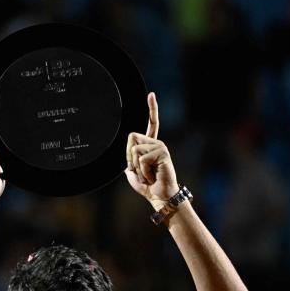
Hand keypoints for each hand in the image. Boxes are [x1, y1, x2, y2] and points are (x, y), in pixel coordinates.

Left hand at [125, 92, 178, 207]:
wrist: (160, 196)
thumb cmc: (147, 185)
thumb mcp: (133, 172)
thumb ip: (129, 162)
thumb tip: (126, 164)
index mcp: (150, 145)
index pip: (152, 124)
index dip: (152, 109)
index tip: (152, 94)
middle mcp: (156, 143)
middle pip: (131, 137)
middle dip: (128, 156)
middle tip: (140, 169)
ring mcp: (160, 147)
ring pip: (134, 149)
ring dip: (136, 166)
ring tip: (147, 174)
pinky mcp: (163, 153)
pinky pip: (141, 158)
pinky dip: (142, 170)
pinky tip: (151, 175)